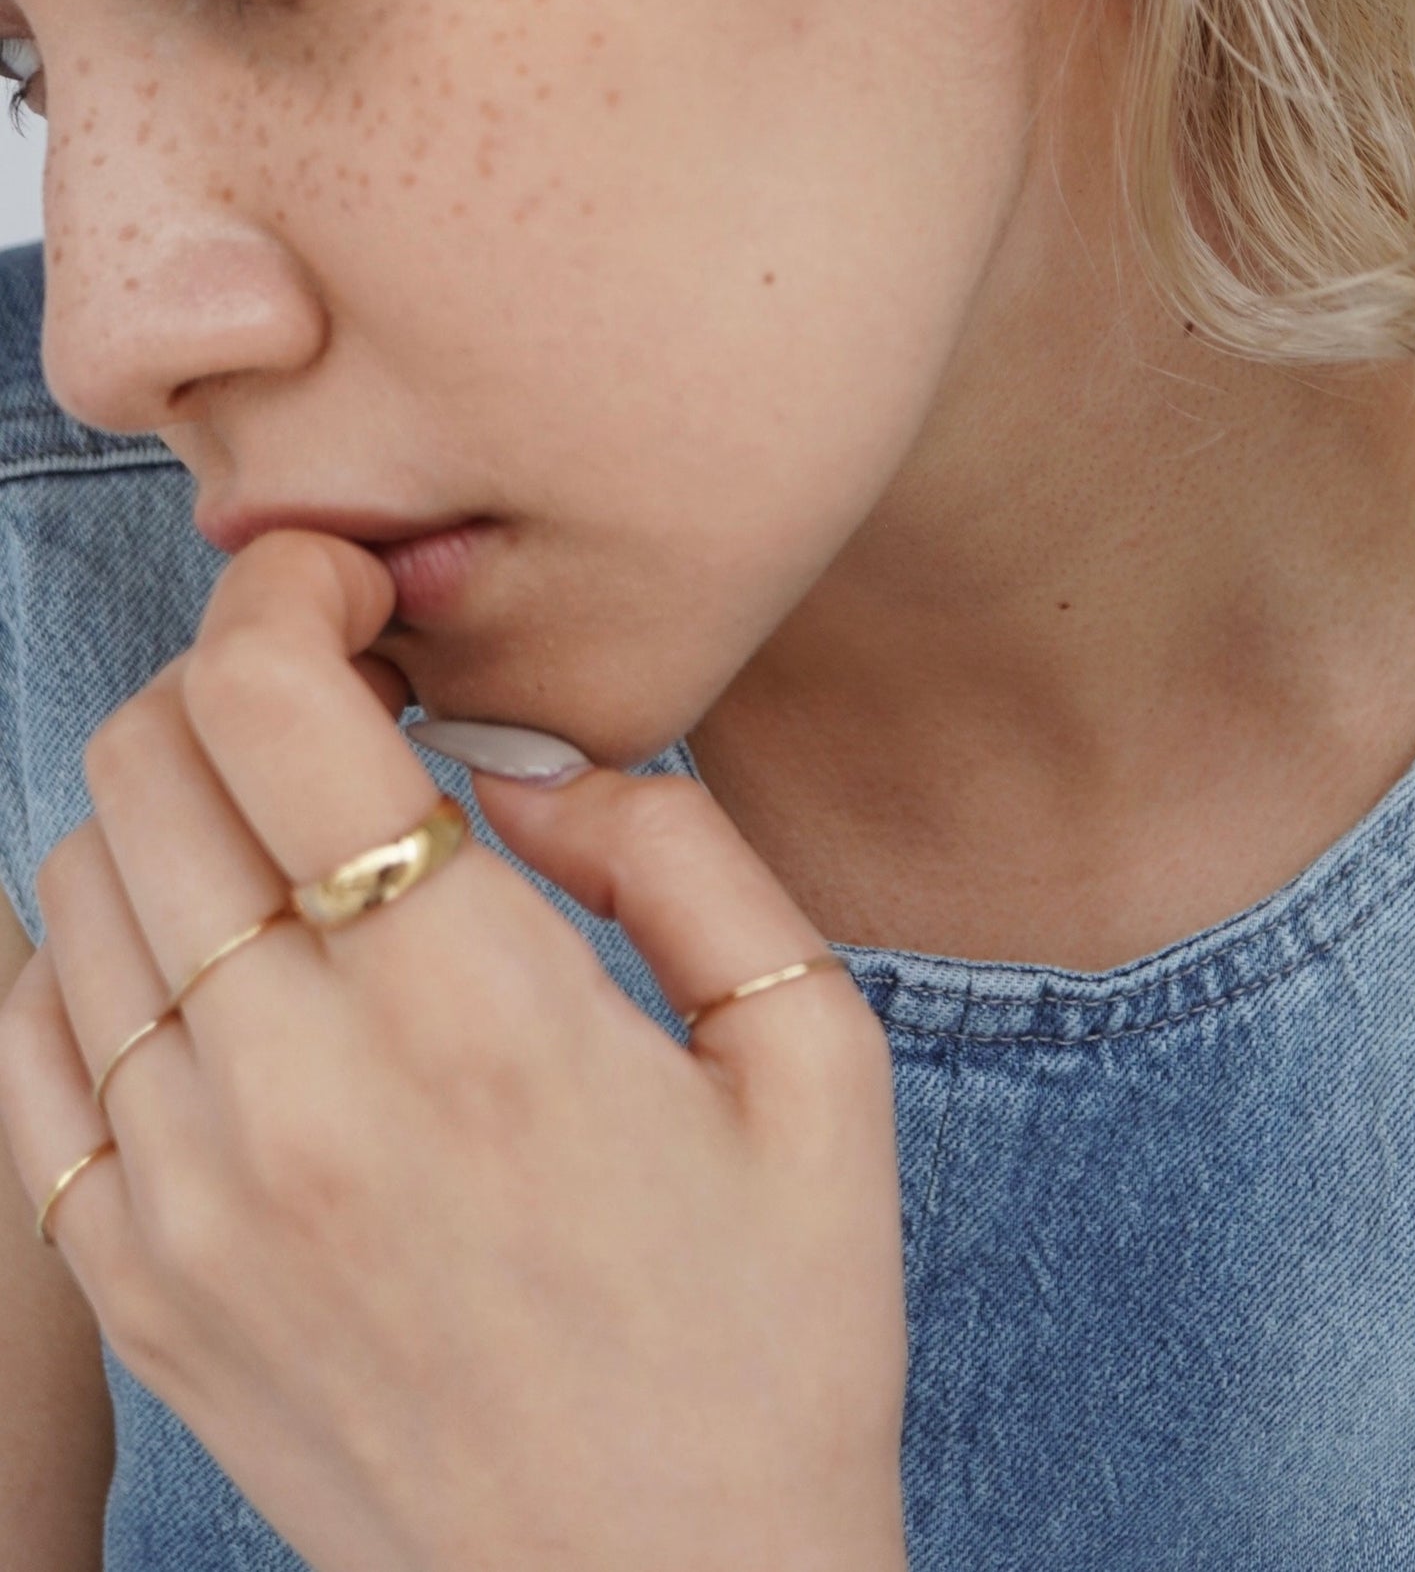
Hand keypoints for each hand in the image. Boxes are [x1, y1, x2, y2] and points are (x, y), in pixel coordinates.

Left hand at [0, 532, 908, 1571]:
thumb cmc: (769, 1340)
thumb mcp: (819, 1060)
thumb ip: (681, 850)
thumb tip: (517, 765)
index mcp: (482, 1019)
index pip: (274, 710)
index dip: (289, 592)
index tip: (350, 590)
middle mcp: (300, 1097)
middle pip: (151, 764)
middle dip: (233, 678)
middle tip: (339, 704)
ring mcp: (188, 1203)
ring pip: (76, 882)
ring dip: (172, 805)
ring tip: (291, 837)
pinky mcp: (135, 1289)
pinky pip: (27, 1039)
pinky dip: (93, 948)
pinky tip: (210, 959)